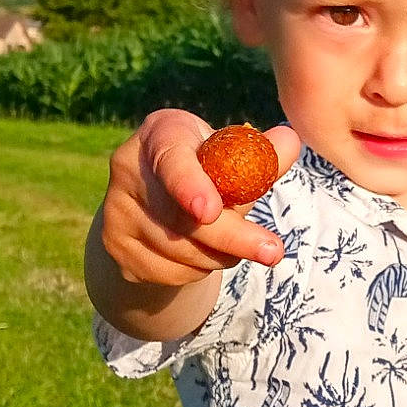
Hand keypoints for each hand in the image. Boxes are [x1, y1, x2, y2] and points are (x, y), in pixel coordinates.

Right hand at [99, 109, 299, 286]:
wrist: (154, 199)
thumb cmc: (204, 167)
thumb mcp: (229, 154)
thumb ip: (259, 155)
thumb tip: (291, 142)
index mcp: (160, 135)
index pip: (172, 160)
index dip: (189, 186)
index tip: (209, 211)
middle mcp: (128, 169)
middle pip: (182, 217)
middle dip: (233, 237)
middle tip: (272, 251)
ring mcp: (116, 210)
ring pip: (181, 250)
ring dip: (222, 255)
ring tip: (237, 243)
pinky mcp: (115, 246)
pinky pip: (170, 272)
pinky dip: (200, 269)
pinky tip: (204, 252)